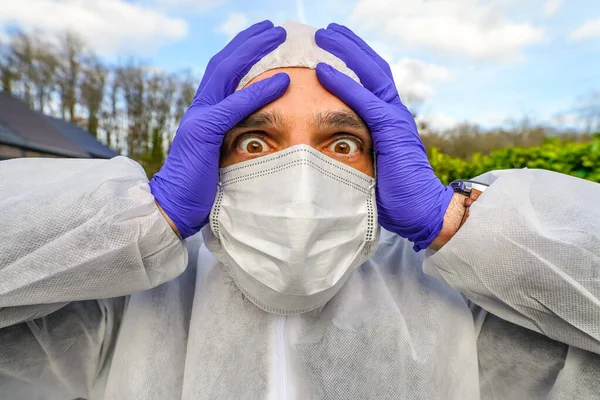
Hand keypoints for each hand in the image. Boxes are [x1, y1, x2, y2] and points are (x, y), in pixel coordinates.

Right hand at [149, 21, 289, 238]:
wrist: (172, 206)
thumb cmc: (199, 186)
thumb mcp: (219, 155)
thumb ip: (231, 137)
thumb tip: (255, 133)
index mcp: (204, 112)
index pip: (223, 72)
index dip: (243, 52)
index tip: (264, 38)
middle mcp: (199, 108)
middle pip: (224, 63)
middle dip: (249, 41)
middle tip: (274, 27)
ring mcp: (199, 118)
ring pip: (226, 73)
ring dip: (253, 51)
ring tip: (277, 35)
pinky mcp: (203, 133)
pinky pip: (235, 107)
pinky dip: (259, 92)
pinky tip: (282, 81)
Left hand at [315, 23, 453, 250]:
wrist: (423, 212)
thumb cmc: (396, 197)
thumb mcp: (371, 167)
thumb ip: (358, 151)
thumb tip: (331, 152)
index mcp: (390, 120)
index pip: (372, 81)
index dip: (354, 61)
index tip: (332, 48)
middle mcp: (395, 113)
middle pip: (373, 68)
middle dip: (350, 46)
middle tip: (327, 30)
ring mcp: (395, 119)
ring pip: (371, 74)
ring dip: (346, 52)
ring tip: (324, 35)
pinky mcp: (391, 131)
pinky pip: (364, 100)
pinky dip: (343, 83)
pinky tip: (322, 69)